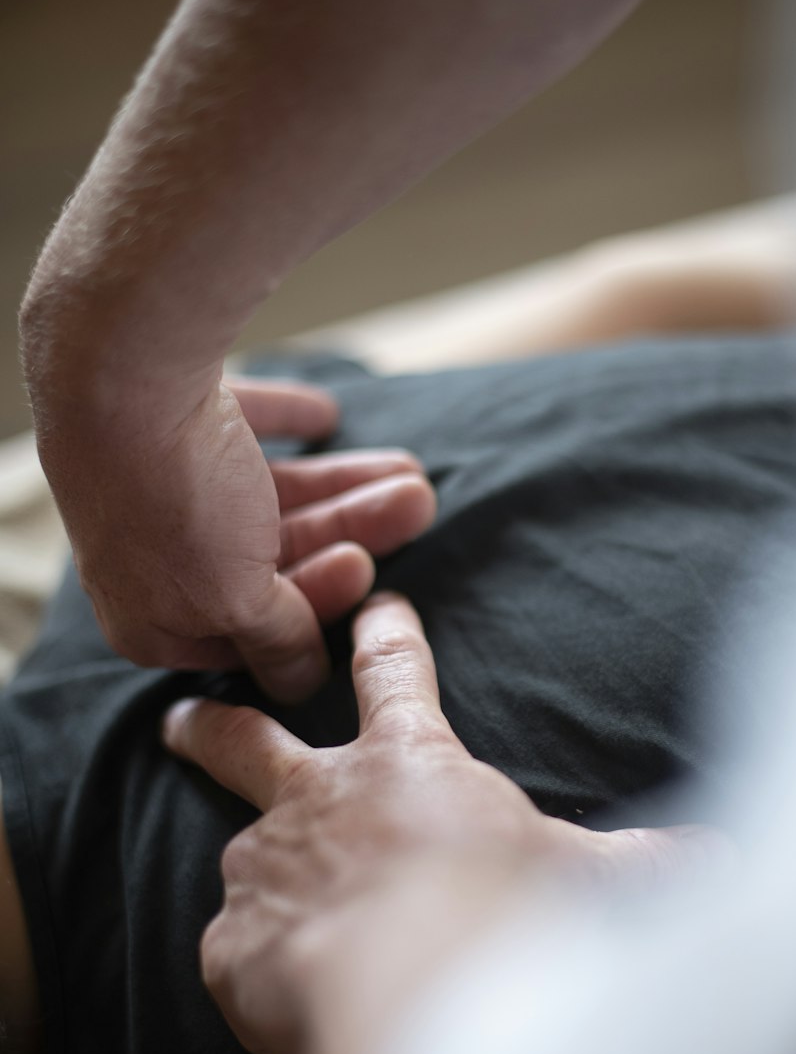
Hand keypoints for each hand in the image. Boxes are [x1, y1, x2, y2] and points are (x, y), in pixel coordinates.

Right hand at [38, 375, 435, 700]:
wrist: (119, 369)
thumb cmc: (174, 503)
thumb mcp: (235, 598)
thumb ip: (277, 640)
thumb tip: (301, 684)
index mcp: (149, 621)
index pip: (250, 637)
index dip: (315, 608)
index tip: (369, 572)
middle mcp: (146, 560)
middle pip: (270, 559)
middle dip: (349, 533)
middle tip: (417, 503)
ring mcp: (153, 487)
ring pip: (265, 498)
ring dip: (341, 486)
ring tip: (410, 468)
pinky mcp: (165, 420)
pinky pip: (238, 427)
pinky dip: (285, 424)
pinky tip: (326, 415)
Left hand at [162, 592, 725, 1053]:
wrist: (431, 996)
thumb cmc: (514, 914)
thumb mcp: (594, 876)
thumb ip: (653, 861)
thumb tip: (731, 858)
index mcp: (407, 765)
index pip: (393, 676)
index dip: (383, 634)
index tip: (374, 603)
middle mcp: (319, 800)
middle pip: (246, 737)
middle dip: (212, 721)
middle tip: (180, 714)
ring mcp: (264, 870)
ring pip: (241, 857)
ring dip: (252, 874)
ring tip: (265, 917)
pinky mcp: (230, 947)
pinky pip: (237, 954)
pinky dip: (258, 969)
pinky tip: (288, 999)